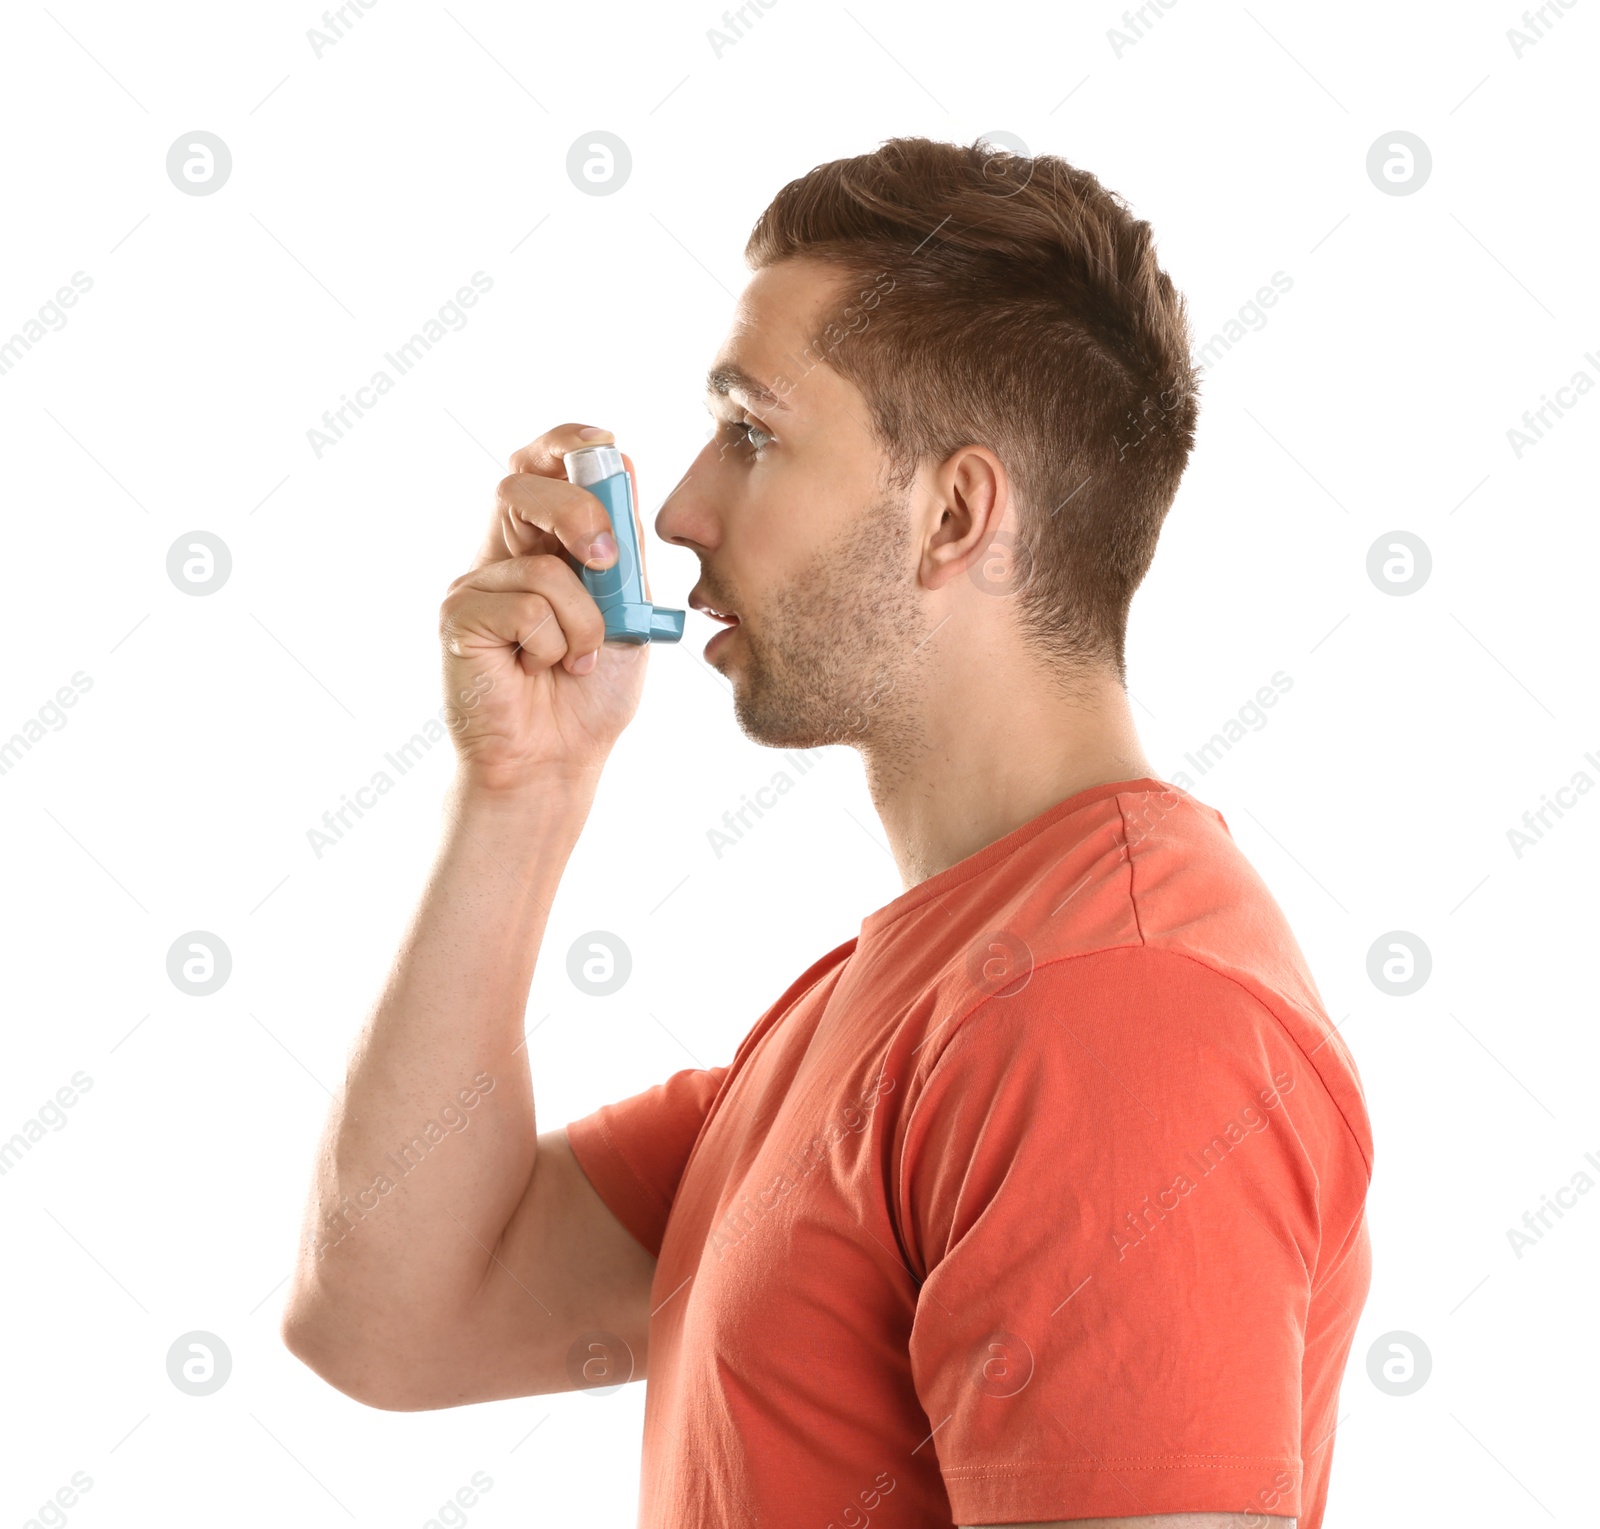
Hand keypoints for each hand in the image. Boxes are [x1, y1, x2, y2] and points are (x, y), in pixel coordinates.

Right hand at [439, 424, 651, 792]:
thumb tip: (620, 465)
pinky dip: (554, 645)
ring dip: (583, 621)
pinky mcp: (458, 617)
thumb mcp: (625, 610)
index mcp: (544, 539)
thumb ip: (621, 548)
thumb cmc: (590, 690)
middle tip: (606, 562)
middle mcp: (503, 551)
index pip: (541, 463)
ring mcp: (475, 583)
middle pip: (523, 484)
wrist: (558, 760)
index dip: (567, 442)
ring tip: (577, 660)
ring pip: (540, 565)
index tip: (605, 445)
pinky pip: (524, 608)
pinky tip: (539, 672)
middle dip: (578, 512)